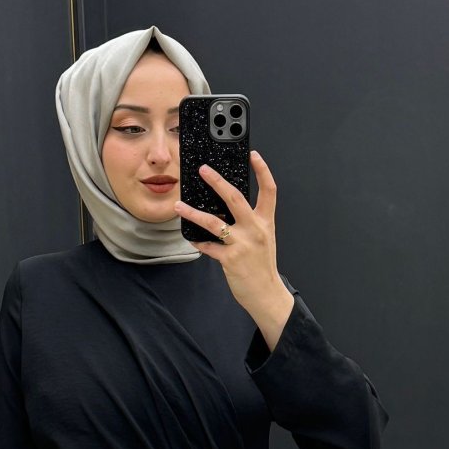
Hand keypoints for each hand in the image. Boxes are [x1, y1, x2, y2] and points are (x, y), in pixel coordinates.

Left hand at [172, 151, 287, 320]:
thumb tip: (226, 210)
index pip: (269, 190)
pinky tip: (191, 239)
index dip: (262, 171)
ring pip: (214, 222)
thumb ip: (249, 223)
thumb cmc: (262, 267)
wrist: (266, 293)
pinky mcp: (230, 259)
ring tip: (179, 205)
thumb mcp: (263, 240)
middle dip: (217, 181)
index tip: (254, 155)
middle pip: (235, 197)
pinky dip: (198, 242)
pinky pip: (208, 247)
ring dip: (193, 213)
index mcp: (265, 222)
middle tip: (203, 170)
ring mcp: (242, 244)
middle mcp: (255, 229)